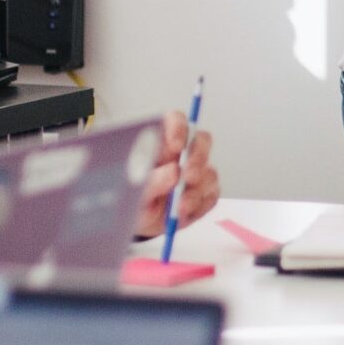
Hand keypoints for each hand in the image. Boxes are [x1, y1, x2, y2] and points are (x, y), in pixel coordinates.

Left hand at [132, 110, 219, 239]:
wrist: (138, 223)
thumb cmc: (132, 199)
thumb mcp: (133, 190)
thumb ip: (152, 181)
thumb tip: (174, 173)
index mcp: (161, 140)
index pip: (176, 121)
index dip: (180, 128)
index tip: (176, 146)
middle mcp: (182, 153)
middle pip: (202, 141)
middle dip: (198, 158)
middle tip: (187, 177)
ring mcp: (196, 172)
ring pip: (209, 172)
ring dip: (197, 190)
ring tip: (179, 207)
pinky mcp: (204, 193)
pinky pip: (211, 196)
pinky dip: (199, 205)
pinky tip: (184, 213)